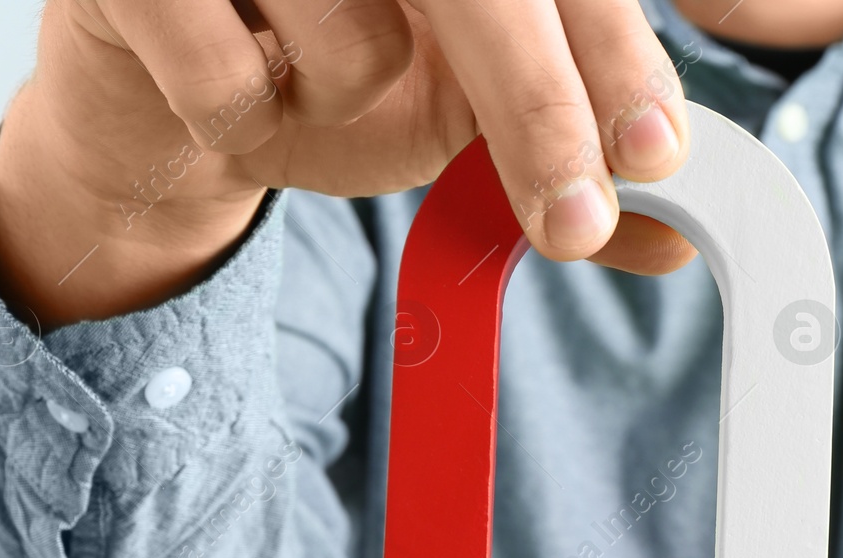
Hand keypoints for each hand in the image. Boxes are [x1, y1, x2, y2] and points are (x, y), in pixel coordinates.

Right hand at [0, 0, 694, 324]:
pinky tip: (229, 79)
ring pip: (353, 37)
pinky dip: (244, 116)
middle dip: (539, 111)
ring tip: (308, 71)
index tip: (653, 154)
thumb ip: (565, 149)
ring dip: (347, 97)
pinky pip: (229, 77)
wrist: (170, 76)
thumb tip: (672, 234)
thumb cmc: (329, 61)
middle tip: (575, 223)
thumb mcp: (467, 105)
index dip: (615, 54)